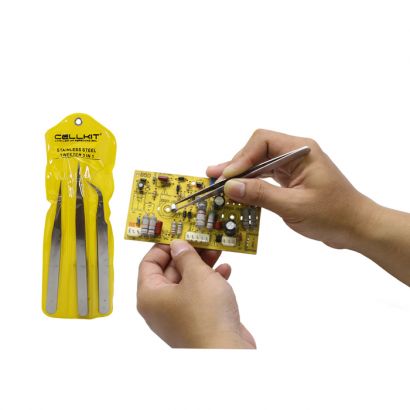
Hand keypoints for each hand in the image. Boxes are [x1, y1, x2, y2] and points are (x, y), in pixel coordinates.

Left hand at [137, 240, 255, 348]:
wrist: (227, 352)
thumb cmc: (206, 319)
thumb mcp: (196, 276)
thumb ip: (187, 256)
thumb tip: (178, 246)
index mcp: (150, 296)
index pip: (148, 263)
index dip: (162, 246)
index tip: (176, 233)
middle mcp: (161, 306)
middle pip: (170, 271)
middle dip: (188, 254)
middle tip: (201, 240)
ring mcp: (179, 314)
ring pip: (187, 282)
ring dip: (202, 266)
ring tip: (215, 251)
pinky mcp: (196, 319)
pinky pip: (199, 294)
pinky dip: (211, 281)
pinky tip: (224, 271)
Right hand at [207, 129, 376, 249]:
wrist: (356, 227)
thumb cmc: (334, 214)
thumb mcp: (294, 205)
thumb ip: (260, 194)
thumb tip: (230, 186)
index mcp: (301, 151)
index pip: (262, 142)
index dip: (241, 157)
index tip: (227, 176)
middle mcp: (295, 154)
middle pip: (257, 150)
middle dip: (236, 165)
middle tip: (214, 177)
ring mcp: (292, 167)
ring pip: (259, 164)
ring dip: (240, 175)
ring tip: (219, 183)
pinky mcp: (290, 179)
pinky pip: (265, 177)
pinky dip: (250, 184)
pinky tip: (238, 191)